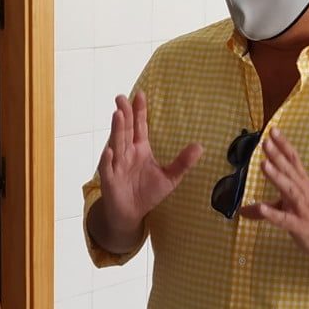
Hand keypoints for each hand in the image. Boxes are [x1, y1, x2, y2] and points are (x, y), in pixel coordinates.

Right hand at [97, 92, 202, 229]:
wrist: (131, 214)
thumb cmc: (147, 193)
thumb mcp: (169, 178)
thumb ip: (182, 162)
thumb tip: (200, 146)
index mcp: (140, 149)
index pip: (139, 127)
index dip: (139, 112)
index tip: (141, 94)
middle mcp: (126, 153)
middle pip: (125, 130)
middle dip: (124, 114)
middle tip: (122, 98)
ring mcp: (116, 165)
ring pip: (116, 145)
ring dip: (116, 130)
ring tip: (117, 114)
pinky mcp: (110, 180)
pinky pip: (108, 168)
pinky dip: (108, 160)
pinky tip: (109, 151)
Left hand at [239, 129, 308, 259]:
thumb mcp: (289, 210)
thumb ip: (268, 207)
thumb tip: (243, 210)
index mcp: (301, 184)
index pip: (293, 160)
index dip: (283, 145)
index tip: (273, 130)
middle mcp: (302, 192)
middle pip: (289, 171)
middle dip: (277, 155)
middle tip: (266, 141)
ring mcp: (301, 208)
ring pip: (288, 190)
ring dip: (276, 177)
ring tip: (263, 164)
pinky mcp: (299, 225)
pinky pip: (284, 219)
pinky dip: (272, 213)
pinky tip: (261, 208)